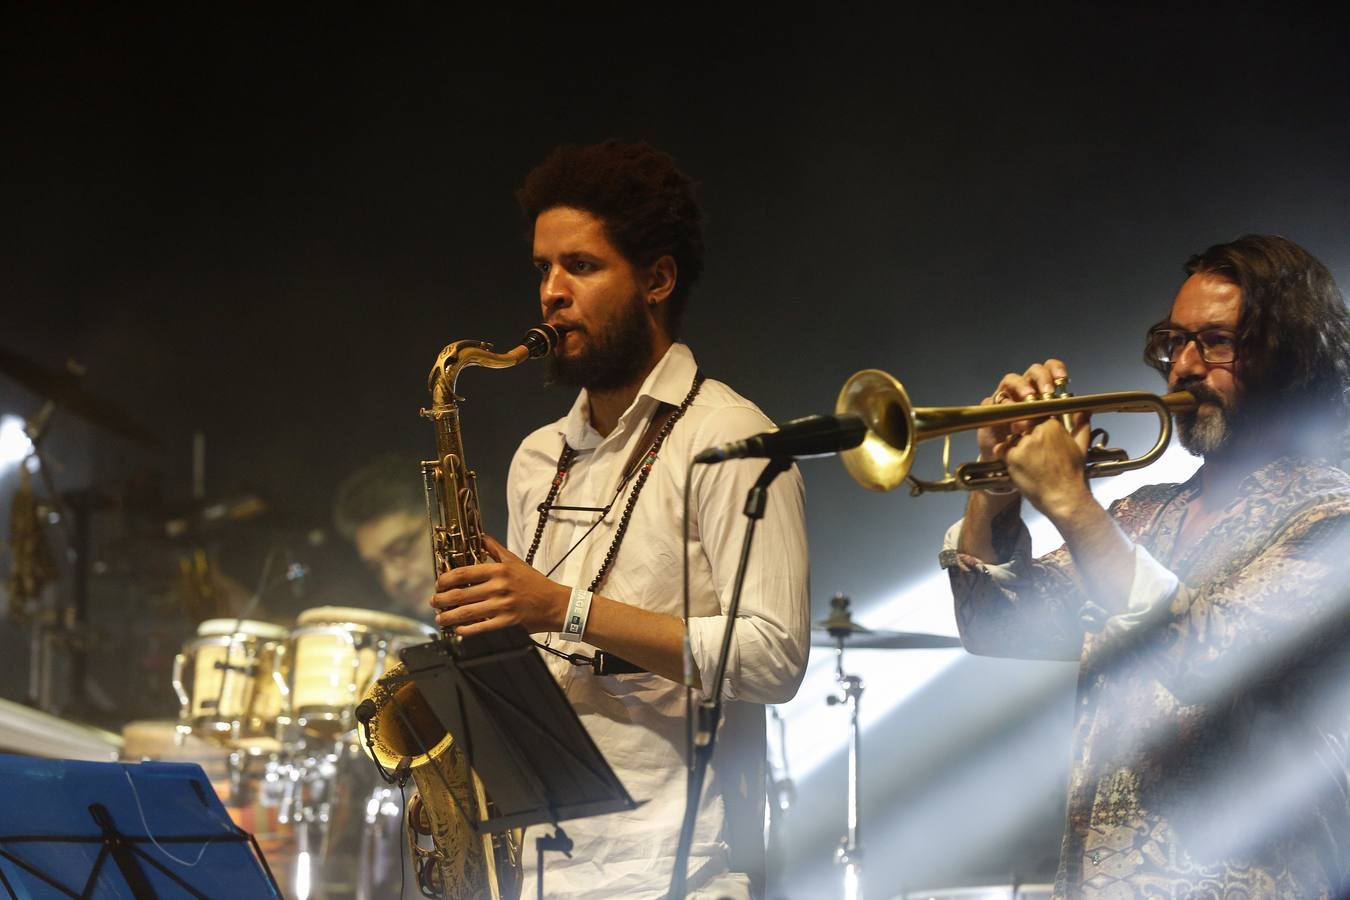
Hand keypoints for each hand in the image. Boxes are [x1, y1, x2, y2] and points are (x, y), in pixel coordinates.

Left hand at [429, 535, 569, 634]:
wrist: (555, 603)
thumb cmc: (534, 581)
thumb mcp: (515, 561)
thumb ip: (494, 548)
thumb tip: (478, 535)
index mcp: (499, 570)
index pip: (463, 573)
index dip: (445, 579)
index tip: (438, 584)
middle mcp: (498, 587)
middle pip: (460, 594)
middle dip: (441, 600)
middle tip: (434, 602)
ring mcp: (502, 606)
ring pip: (466, 612)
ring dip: (448, 617)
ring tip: (439, 618)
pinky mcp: (507, 622)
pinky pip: (480, 627)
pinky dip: (465, 630)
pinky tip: (457, 629)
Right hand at [979, 358, 1075, 462]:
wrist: (1020, 470)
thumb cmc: (1041, 453)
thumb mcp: (1065, 441)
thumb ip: (1078, 427)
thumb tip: (1086, 411)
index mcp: (1044, 394)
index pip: (1050, 371)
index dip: (1055, 370)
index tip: (1062, 380)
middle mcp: (1026, 393)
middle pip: (1031, 372)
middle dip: (1040, 378)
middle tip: (1046, 392)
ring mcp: (1008, 400)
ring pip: (1010, 382)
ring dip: (1020, 387)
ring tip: (1028, 399)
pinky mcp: (991, 412)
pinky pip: (992, 401)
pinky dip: (1001, 405)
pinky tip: (1010, 415)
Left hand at [1004, 412, 1093, 521]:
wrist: (1064, 497)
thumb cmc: (1072, 475)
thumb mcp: (1081, 447)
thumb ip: (1081, 426)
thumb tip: (1084, 412)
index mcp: (1052, 426)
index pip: (1036, 422)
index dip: (1037, 435)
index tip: (1041, 447)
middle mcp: (1037, 432)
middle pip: (1024, 431)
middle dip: (1027, 443)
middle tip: (1037, 459)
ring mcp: (1024, 443)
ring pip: (1014, 441)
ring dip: (1018, 451)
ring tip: (1031, 466)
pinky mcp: (1013, 456)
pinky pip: (1003, 452)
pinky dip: (1008, 459)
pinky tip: (1021, 469)